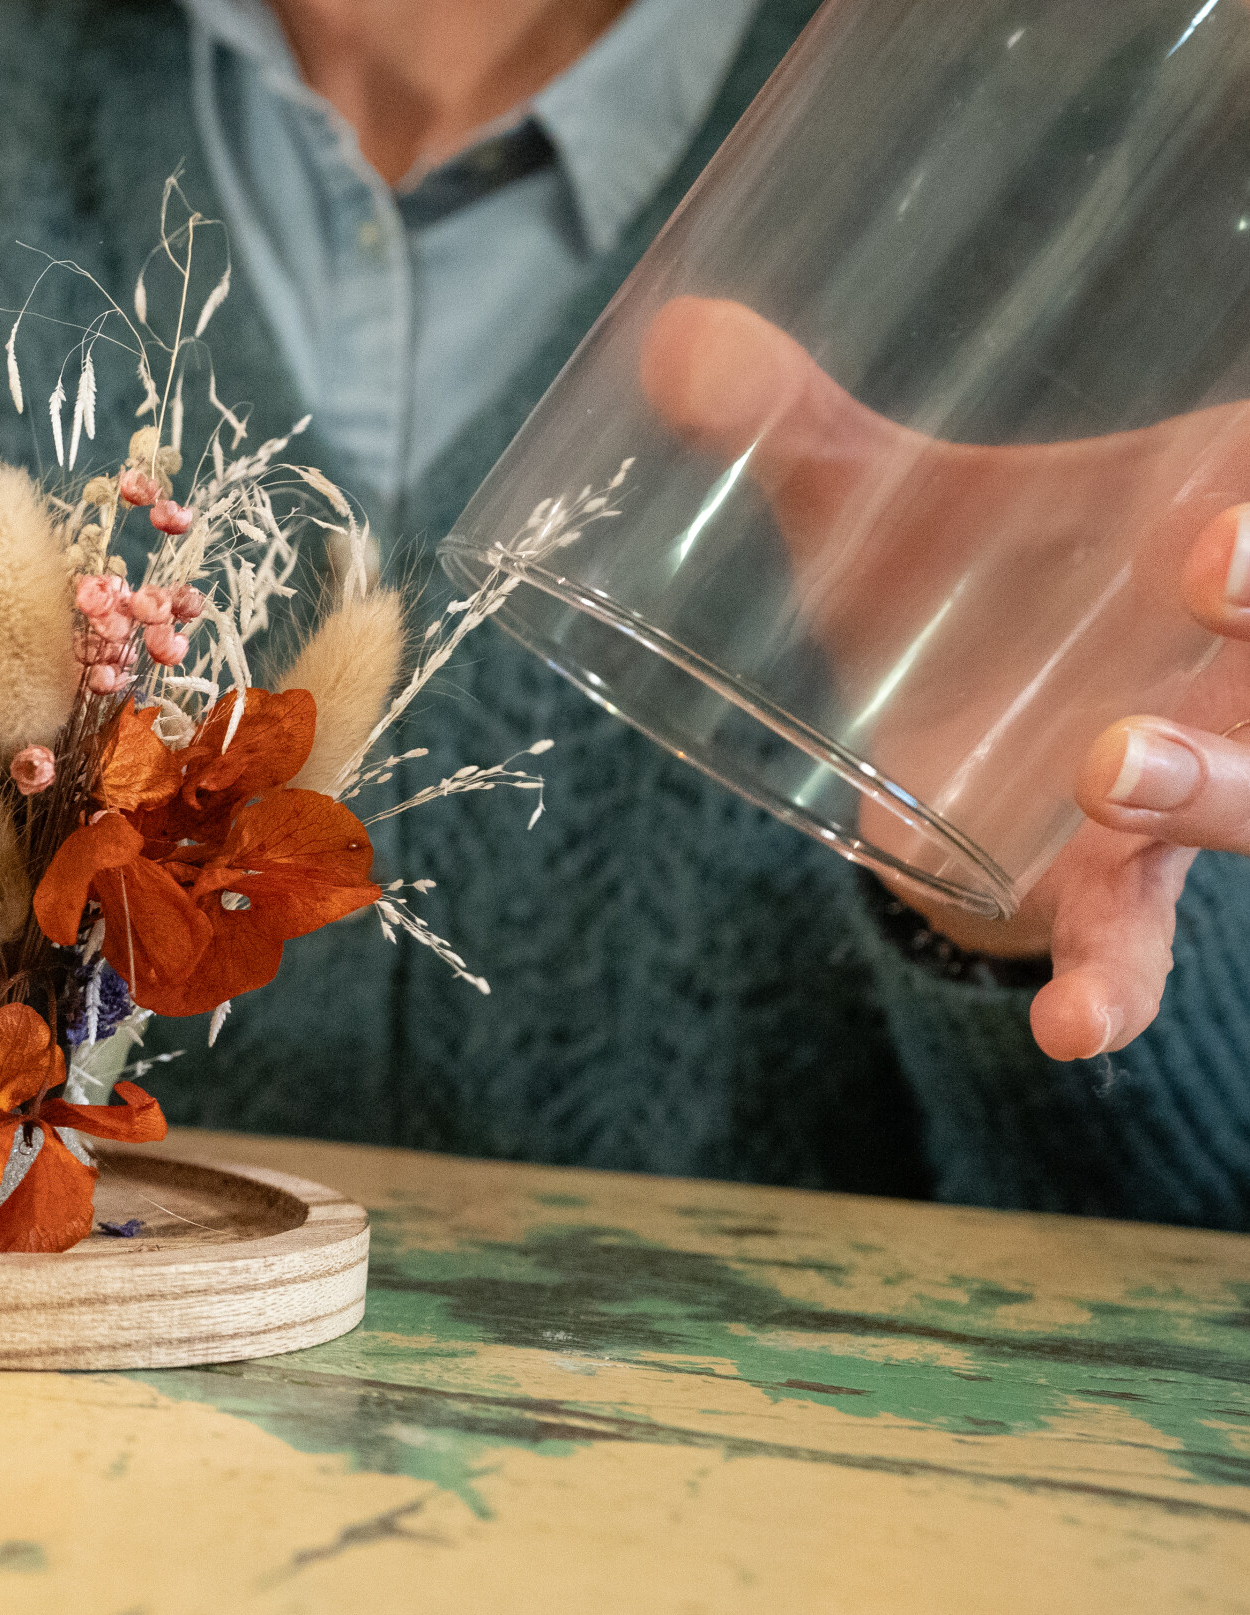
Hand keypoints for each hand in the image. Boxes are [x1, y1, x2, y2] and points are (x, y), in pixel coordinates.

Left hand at [643, 299, 1249, 1059]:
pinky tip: (1072, 1027)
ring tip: (1108, 764)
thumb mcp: (890, 510)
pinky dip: (1117, 986)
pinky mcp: (1123, 880)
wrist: (960, 728)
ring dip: (1208, 784)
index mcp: (1220, 522)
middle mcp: (1232, 657)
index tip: (1215, 508)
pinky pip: (1146, 947)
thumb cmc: (966, 586)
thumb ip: (793, 431)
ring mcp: (1198, 775)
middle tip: (1217, 568)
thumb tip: (671, 338)